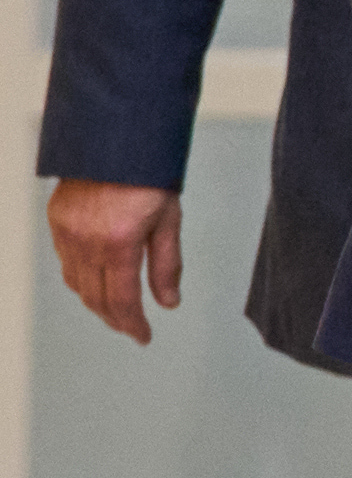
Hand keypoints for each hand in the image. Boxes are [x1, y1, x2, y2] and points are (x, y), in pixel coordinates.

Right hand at [47, 180, 182, 345]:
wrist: (115, 141)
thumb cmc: (147, 175)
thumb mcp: (169, 221)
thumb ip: (166, 266)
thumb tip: (168, 302)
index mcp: (119, 243)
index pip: (123, 300)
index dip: (133, 325)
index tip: (143, 336)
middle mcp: (87, 241)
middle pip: (97, 298)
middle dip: (115, 319)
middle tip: (132, 328)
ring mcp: (67, 232)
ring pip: (77, 284)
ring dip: (95, 303)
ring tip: (115, 312)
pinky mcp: (57, 221)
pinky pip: (66, 262)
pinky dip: (81, 280)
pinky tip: (95, 283)